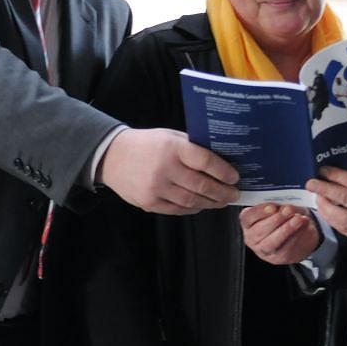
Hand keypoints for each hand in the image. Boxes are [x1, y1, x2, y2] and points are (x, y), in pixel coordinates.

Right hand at [99, 129, 238, 214]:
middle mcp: (165, 168)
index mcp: (172, 148)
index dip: (223, 171)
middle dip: (222, 192)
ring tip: (221, 201)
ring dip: (211, 203)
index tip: (235, 177)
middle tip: (234, 194)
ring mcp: (156, 188)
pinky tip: (201, 205)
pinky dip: (193, 208)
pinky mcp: (149, 202)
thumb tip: (220, 161)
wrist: (111, 157)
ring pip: (192, 200)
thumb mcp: (169, 136)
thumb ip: (191, 147)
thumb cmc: (146, 144)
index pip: (205, 161)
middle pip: (202, 185)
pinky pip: (178, 209)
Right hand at [240, 204, 319, 264]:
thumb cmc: (285, 216)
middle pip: (258, 231)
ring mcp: (263, 249)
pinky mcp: (277, 258)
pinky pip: (285, 249)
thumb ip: (279, 203)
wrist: (299, 232)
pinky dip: (295, 237)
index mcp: (248, 222)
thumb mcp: (280, 205)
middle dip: (275, 220)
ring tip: (297, 219)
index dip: (259, 212)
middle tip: (288, 210)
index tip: (273, 207)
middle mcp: (252, 237)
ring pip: (271, 242)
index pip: (247, 217)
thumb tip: (285, 204)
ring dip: (285, 230)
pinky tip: (302, 227)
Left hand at [307, 166, 346, 251]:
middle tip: (312, 183)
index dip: (337, 176)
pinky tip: (326, 213)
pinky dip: (333, 220)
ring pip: (342, 218)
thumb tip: (345, 175)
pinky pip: (345, 230)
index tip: (324, 171)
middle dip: (325, 190)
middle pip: (345, 199)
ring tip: (317, 198)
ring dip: (325, 207)